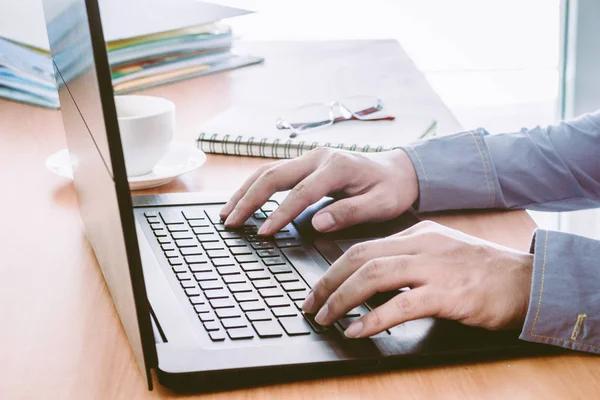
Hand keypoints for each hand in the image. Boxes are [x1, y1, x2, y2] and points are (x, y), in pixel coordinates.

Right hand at [220, 147, 418, 234]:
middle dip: (249, 199)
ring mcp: (310, 158)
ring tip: (227, 213)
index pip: (301, 193)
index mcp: (336, 167)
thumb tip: (318, 223)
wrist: (398, 170)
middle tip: (230, 222)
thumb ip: (350, 212)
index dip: (280, 213)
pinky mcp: (305, 163)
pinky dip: (255, 187)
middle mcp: (318, 157)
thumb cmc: (390, 189)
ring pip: (268, 171)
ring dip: (245, 191)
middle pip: (274, 175)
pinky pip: (274, 173)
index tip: (263, 233)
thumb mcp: (380, 204)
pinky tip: (243, 201)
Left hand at [302, 221, 533, 337]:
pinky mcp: (448, 294)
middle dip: (328, 282)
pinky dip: (372, 320)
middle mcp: (421, 245)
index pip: (363, 247)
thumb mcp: (440, 253)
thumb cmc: (482, 271)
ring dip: (341, 299)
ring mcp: (434, 267)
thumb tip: (369, 280)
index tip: (318, 289)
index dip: (334, 269)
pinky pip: (399, 306)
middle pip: (360, 257)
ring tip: (326, 318)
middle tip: (310, 304)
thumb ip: (406, 260)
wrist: (527, 282)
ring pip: (373, 276)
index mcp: (417, 234)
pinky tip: (356, 331)